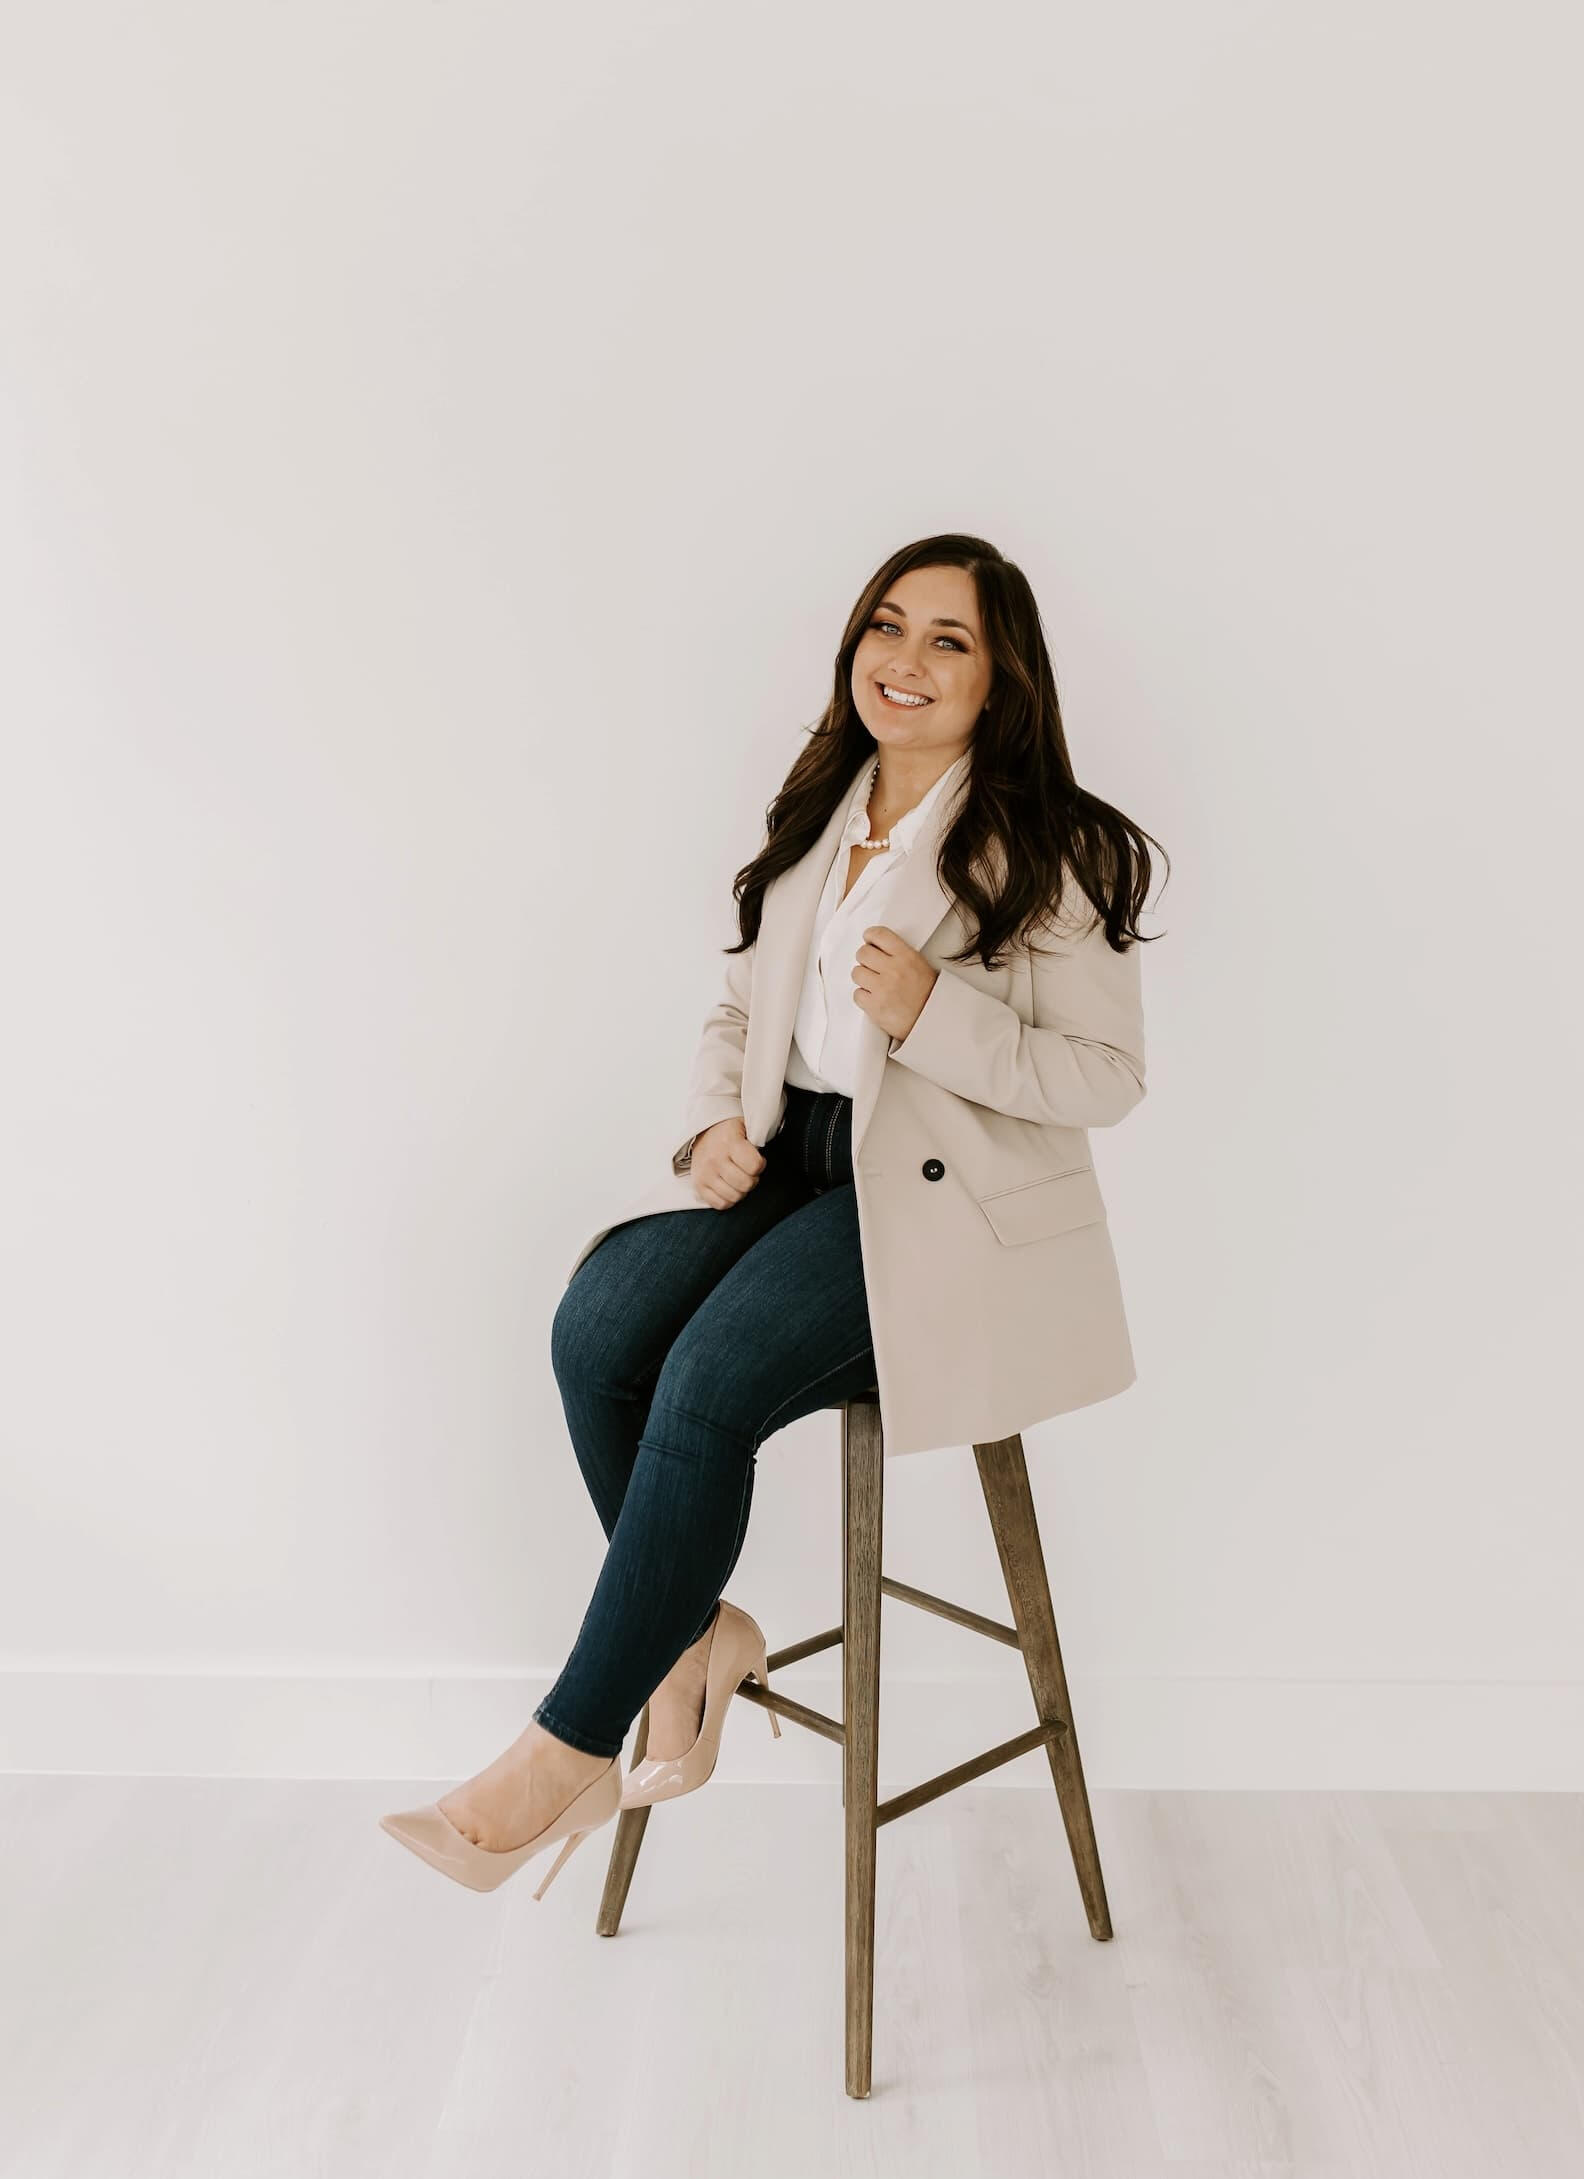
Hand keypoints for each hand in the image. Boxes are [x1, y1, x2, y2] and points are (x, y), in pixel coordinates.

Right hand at [689, 1117, 766, 1208]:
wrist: (701, 1132)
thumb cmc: (728, 1132)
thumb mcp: (744, 1125)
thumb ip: (757, 1138)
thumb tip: (764, 1157)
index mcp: (729, 1142)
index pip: (754, 1166)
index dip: (760, 1165)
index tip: (756, 1160)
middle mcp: (715, 1159)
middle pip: (745, 1184)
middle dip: (752, 1179)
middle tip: (747, 1171)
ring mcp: (705, 1173)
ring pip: (734, 1197)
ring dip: (741, 1191)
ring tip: (738, 1179)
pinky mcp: (698, 1185)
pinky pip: (720, 1204)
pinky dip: (728, 1199)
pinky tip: (729, 1188)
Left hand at [852, 926, 938, 1044]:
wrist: (932, 1021)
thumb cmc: (928, 995)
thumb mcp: (920, 965)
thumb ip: (899, 954)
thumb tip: (877, 947)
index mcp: (906, 957)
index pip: (879, 935)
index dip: (870, 936)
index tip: (868, 940)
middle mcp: (893, 970)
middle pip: (863, 953)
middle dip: (865, 959)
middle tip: (871, 966)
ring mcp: (882, 989)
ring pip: (856, 973)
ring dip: (863, 978)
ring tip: (874, 984)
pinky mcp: (874, 1007)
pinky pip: (857, 994)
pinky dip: (863, 997)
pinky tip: (874, 998)